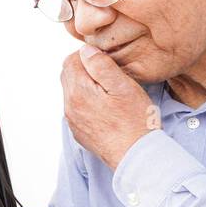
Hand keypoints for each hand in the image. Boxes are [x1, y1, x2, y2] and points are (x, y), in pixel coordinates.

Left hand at [61, 44, 156, 169]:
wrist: (136, 156)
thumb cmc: (135, 121)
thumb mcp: (123, 86)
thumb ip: (101, 65)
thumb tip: (85, 50)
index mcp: (78, 92)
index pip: (71, 61)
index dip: (88, 55)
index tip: (106, 60)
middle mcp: (70, 107)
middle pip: (68, 75)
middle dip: (85, 69)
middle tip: (109, 73)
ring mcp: (73, 121)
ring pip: (72, 93)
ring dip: (86, 86)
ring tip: (109, 90)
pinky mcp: (79, 132)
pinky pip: (77, 109)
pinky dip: (88, 102)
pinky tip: (106, 107)